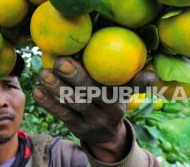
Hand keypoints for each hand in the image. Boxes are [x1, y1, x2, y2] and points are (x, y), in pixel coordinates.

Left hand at [32, 57, 155, 161]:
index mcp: (118, 100)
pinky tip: (37, 91)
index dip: (97, 72)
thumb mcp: (126, 93)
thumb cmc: (113, 101)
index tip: (84, 54)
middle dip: (74, 77)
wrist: (108, 136)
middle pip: (89, 94)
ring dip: (56, 89)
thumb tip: (153, 73)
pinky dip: (48, 102)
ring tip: (44, 74)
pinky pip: (60, 114)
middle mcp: (104, 112)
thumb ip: (135, 81)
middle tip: (60, 62)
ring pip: (72, 104)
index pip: (110, 86)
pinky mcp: (73, 126)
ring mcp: (88, 121)